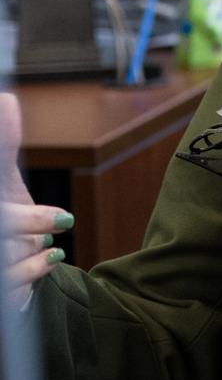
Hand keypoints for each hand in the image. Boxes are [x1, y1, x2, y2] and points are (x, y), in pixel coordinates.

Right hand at [0, 94, 68, 307]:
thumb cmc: (7, 221)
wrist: (12, 274)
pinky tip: (48, 259)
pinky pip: (17, 280)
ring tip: (40, 242)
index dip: (28, 217)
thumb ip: (3, 145)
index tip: (57, 215)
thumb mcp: (5, 183)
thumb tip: (6, 100)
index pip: (4, 202)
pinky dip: (39, 266)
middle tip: (58, 220)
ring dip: (34, 248)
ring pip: (10, 256)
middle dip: (30, 223)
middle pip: (5, 230)